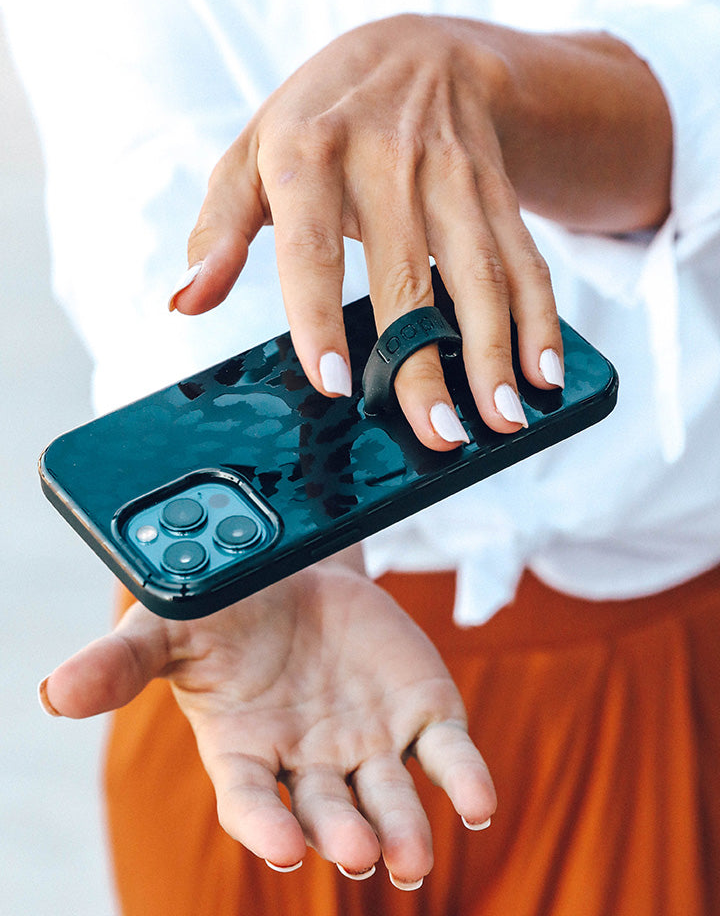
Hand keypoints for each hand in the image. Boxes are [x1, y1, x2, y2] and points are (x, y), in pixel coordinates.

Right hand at [39, 555, 495, 886]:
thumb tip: (50, 692)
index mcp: (246, 750)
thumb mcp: (166, 625)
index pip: (253, 802)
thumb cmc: (224, 607)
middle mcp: (310, 760)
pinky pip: (445, 754)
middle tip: (360, 850)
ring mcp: (368, 741)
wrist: (294, 566)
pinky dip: (464, 779)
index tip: (288, 848)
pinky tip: (477, 801)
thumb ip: (118, 663)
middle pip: (329, 810)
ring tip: (413, 857)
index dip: (267, 827)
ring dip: (403, 829)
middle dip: (344, 833)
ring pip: (391, 798)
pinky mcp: (419, 712)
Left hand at [173, 14, 564, 448]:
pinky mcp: (496, 188)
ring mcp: (452, 174)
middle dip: (426, 363)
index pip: (311, 246)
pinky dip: (540, 317)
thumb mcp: (252, 154)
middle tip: (440, 434)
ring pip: (480, 273)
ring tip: (501, 418)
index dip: (319, 317)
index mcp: (309, 154)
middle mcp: (388, 161)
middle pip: (408, 277)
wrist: (416, 50)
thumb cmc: (319, 117)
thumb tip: (185, 300)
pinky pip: (525, 256)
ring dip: (495, 352)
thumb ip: (218, 228)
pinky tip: (543, 370)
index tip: (334, 384)